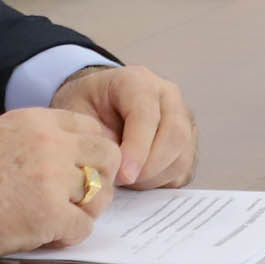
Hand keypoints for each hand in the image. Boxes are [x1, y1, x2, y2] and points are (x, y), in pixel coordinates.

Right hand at [0, 106, 122, 263]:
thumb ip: (33, 139)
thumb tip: (64, 154)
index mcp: (36, 121)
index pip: (91, 129)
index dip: (90, 155)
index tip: (79, 174)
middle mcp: (50, 143)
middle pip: (108, 156)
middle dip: (101, 179)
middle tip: (80, 199)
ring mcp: (51, 178)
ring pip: (101, 194)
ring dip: (85, 211)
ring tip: (60, 220)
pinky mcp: (47, 213)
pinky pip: (82, 227)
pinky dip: (68, 236)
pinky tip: (46, 236)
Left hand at [51, 63, 198, 189]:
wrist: (97, 102)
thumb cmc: (86, 107)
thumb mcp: (76, 113)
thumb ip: (95, 137)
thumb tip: (117, 166)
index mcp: (138, 81)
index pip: (147, 115)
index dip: (137, 149)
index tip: (122, 175)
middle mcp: (168, 96)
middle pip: (175, 135)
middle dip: (148, 168)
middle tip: (121, 183)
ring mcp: (183, 118)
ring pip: (182, 156)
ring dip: (154, 178)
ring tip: (125, 180)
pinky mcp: (188, 142)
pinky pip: (183, 170)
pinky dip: (161, 183)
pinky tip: (137, 180)